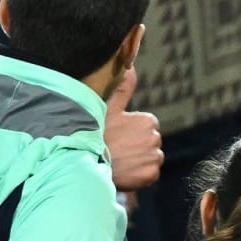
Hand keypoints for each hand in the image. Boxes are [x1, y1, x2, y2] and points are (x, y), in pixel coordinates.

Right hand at [103, 70, 162, 191]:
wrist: (85, 163)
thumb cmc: (95, 134)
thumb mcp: (108, 108)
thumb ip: (123, 88)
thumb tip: (130, 66)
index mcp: (148, 121)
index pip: (147, 127)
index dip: (132, 132)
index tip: (118, 136)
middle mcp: (155, 138)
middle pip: (150, 143)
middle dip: (137, 145)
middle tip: (117, 148)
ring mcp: (153, 157)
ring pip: (151, 158)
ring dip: (139, 160)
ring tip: (119, 160)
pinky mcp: (150, 174)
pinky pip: (150, 174)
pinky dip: (140, 175)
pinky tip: (124, 171)